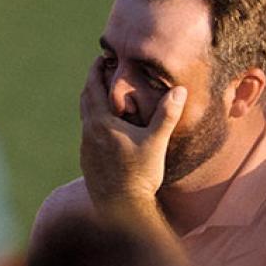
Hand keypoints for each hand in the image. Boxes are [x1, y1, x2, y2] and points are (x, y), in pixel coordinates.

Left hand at [79, 56, 187, 206]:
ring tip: (104, 96)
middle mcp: (89, 132)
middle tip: (101, 71)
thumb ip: (166, 115)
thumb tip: (179, 90)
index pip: (93, 87)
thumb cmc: (140, 175)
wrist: (121, 207)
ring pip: (85, 117)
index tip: (101, 58)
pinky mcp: (87, 161)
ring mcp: (86, 148)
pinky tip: (106, 128)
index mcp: (101, 123)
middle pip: (85, 99)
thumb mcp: (156, 142)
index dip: (96, 70)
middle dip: (92, 82)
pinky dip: (93, 122)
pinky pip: (88, 134)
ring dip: (92, 102)